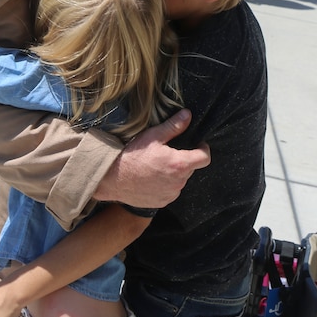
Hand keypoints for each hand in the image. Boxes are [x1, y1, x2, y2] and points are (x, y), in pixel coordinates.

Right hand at [94, 109, 209, 205]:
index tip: (197, 144)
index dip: (203, 149)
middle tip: (166, 152)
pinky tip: (151, 177)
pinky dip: (165, 184)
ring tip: (156, 165)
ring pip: (180, 180)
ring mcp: (171, 194)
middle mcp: (179, 182)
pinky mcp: (162, 202)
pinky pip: (170, 191)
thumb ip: (174, 126)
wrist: (113, 178)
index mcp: (179, 164)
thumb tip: (188, 115)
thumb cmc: (132, 155)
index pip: (204, 158)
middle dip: (183, 159)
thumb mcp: (153, 136)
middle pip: (190, 168)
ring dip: (173, 173)